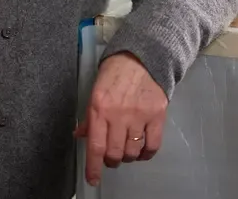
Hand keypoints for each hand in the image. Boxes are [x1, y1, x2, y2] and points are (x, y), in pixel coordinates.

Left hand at [74, 51, 167, 186]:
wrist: (141, 57)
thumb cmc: (114, 73)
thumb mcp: (96, 91)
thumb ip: (89, 116)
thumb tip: (80, 136)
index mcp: (99, 107)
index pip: (95, 146)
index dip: (93, 167)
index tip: (93, 179)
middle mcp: (118, 115)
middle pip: (114, 153)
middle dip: (111, 160)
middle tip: (111, 155)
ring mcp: (139, 116)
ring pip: (132, 152)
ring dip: (127, 155)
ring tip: (126, 147)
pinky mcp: (157, 116)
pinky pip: (152, 146)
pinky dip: (146, 153)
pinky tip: (142, 149)